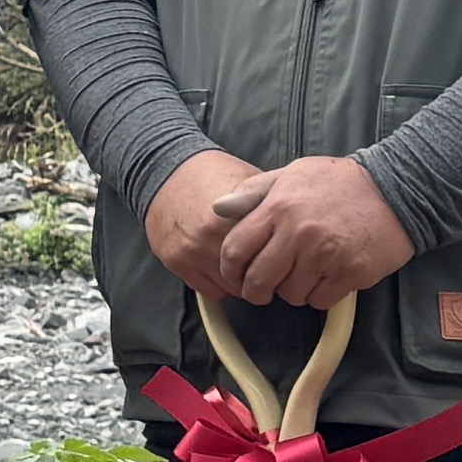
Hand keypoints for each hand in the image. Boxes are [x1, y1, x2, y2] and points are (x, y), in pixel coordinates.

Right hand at [146, 150, 274, 297]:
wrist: (164, 171)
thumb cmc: (210, 174)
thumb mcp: (247, 180)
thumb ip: (268, 205)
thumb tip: (297, 226)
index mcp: (234, 215)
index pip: (270, 253)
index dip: (281, 257)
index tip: (286, 257)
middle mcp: (212, 236)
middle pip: (253, 275)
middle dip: (263, 273)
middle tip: (267, 266)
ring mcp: (192, 251)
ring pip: (232, 288)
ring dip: (242, 282)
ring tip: (246, 268)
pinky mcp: (176, 261)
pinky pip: (210, 291)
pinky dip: (220, 284)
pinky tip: (223, 269)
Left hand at [209, 154, 418, 311]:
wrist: (397, 189)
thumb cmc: (339, 182)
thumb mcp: (292, 174)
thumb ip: (253, 192)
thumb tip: (218, 208)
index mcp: (278, 208)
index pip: (235, 250)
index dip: (229, 270)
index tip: (235, 276)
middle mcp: (298, 233)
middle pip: (258, 281)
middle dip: (255, 291)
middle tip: (262, 290)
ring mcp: (325, 255)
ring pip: (289, 295)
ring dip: (292, 291)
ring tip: (304, 273)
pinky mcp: (350, 273)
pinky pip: (319, 300)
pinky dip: (320, 295)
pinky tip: (327, 277)